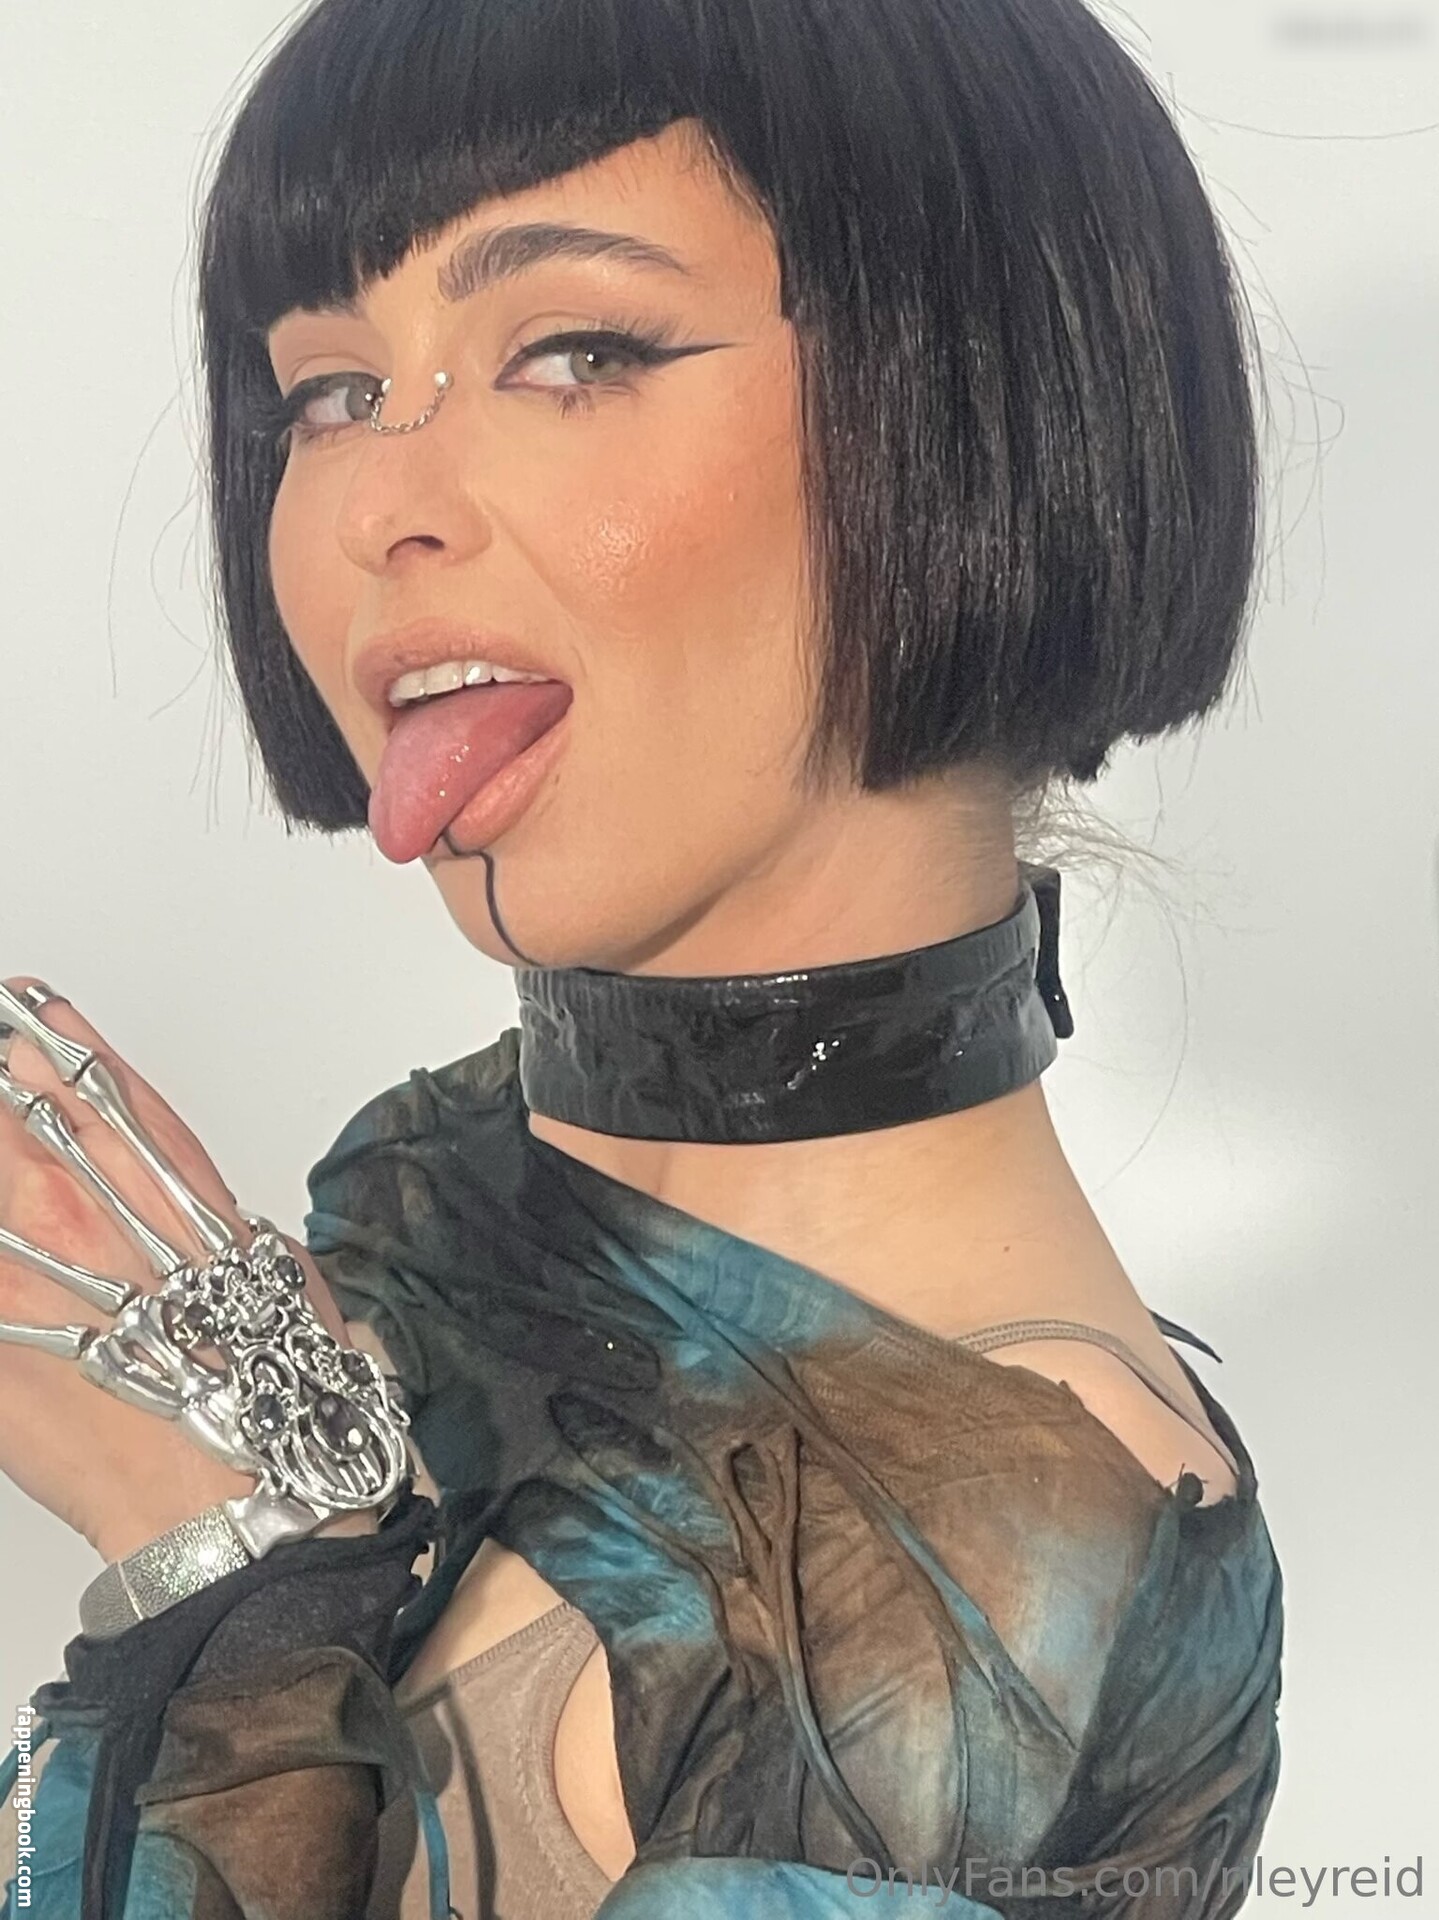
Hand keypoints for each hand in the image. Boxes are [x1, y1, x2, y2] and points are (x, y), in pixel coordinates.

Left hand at [0, 976, 368, 1563]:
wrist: (234, 1497)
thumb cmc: (271, 1388)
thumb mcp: (274, 1271)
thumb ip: (214, 1225)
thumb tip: (187, 1215)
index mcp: (162, 1186)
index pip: (94, 1080)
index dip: (57, 1037)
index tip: (29, 1009)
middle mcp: (83, 1212)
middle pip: (13, 1109)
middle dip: (2, 1082)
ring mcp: (19, 1274)